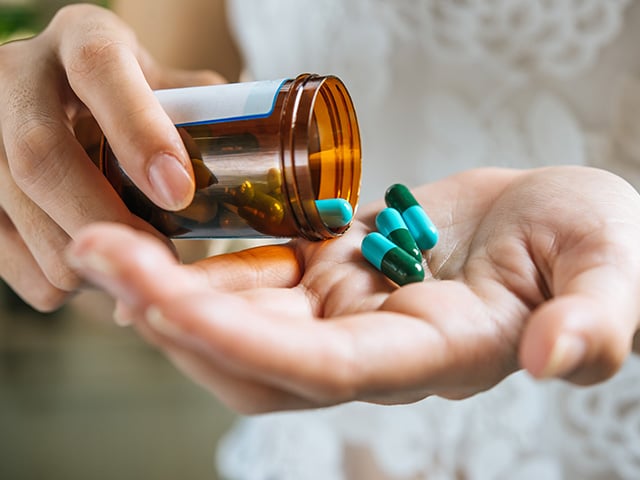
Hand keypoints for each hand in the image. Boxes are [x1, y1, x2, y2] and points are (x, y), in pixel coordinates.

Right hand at [0, 4, 222, 309]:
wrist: (71, 101)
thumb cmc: (141, 103)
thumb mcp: (175, 91)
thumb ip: (211, 120)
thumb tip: (260, 177)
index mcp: (83, 38)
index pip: (101, 70)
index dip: (139, 133)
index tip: (178, 192)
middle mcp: (18, 73)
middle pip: (42, 155)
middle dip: (105, 219)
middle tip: (158, 259)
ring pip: (16, 208)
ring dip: (84, 255)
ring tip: (132, 266)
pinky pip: (1, 251)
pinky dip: (54, 278)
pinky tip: (93, 272)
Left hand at [66, 166, 639, 412]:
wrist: (563, 218)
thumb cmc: (599, 242)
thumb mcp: (613, 272)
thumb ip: (595, 322)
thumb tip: (560, 359)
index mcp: (435, 355)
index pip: (326, 369)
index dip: (245, 342)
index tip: (161, 302)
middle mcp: (377, 346)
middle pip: (259, 352)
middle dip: (174, 311)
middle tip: (96, 251)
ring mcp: (351, 309)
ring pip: (245, 319)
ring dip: (172, 285)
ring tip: (103, 239)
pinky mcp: (338, 270)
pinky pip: (260, 276)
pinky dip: (210, 260)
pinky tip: (163, 229)